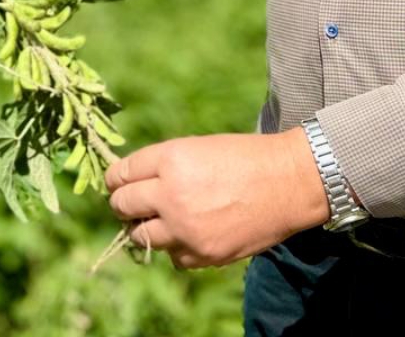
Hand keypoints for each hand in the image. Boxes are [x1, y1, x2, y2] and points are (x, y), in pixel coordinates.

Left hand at [103, 129, 330, 268]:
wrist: (289, 183)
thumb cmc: (246, 158)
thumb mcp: (198, 148)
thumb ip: (164, 166)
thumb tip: (132, 182)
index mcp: (171, 160)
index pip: (121, 173)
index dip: (115, 178)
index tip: (116, 183)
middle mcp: (172, 195)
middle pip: (122, 206)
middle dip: (123, 204)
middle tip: (131, 204)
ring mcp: (186, 229)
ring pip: (141, 236)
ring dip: (146, 228)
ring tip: (160, 220)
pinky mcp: (203, 254)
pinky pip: (172, 256)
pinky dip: (175, 247)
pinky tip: (189, 233)